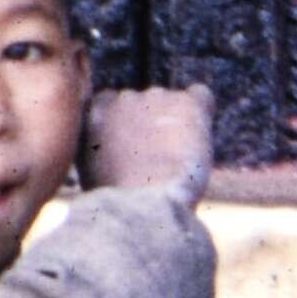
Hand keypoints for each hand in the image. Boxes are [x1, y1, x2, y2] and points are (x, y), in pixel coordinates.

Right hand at [84, 83, 215, 199]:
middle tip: (157, 160)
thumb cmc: (120, 200)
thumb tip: (116, 158)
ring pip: (172, 103)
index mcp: (96, 112)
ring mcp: (157, 97)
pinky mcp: (187, 103)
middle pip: (143, 103)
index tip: (132, 148)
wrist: (146, 201)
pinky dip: (202, 111)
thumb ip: (101, 152)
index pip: (111, 103)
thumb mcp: (94, 173)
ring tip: (176, 160)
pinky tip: (199, 138)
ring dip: (176, 124)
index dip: (125, 126)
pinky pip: (200, 96)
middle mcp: (124, 97)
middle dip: (151, 124)